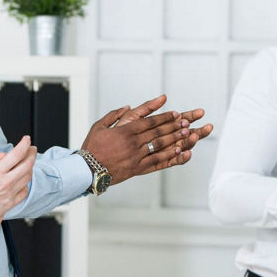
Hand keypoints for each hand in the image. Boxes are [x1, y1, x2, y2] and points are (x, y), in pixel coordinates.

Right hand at [0, 137, 35, 222]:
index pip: (17, 153)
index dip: (25, 144)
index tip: (27, 140)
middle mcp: (6, 181)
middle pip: (27, 164)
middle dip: (32, 154)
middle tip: (32, 149)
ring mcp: (10, 193)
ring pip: (28, 177)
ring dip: (30, 168)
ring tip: (27, 163)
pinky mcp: (10, 203)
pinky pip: (24, 192)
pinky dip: (25, 184)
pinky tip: (22, 181)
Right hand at [80, 98, 213, 184]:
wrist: (87, 170)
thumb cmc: (92, 147)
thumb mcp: (99, 126)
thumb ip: (114, 115)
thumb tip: (128, 106)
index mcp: (124, 131)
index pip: (149, 122)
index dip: (164, 117)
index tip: (175, 113)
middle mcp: (132, 143)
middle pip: (158, 133)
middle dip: (174, 126)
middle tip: (188, 121)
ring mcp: (136, 157)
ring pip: (160, 146)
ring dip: (176, 139)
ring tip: (189, 134)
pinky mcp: (138, 169)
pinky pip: (157, 162)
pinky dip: (170, 157)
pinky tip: (180, 152)